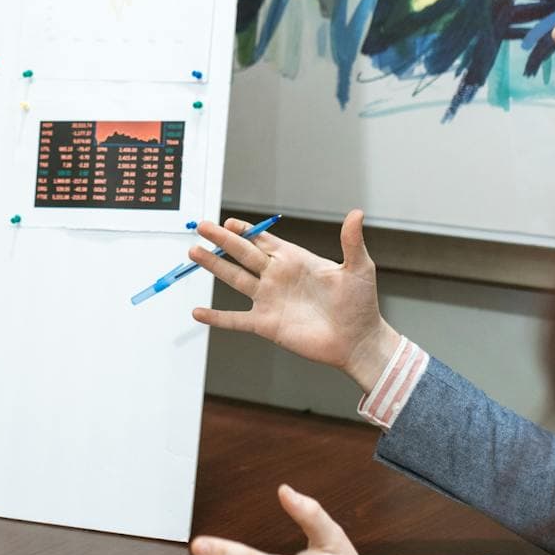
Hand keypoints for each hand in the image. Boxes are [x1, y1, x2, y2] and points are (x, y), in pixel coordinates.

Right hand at [188, 210, 400, 390]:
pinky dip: (216, 317)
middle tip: (202, 227)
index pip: (264, 239)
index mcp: (295, 260)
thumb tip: (356, 213)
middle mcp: (277, 277)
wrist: (358, 341)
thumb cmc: (361, 305)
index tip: (229, 221)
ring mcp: (269, 300)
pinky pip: (236, 319)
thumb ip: (351, 242)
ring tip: (194, 252)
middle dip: (222, 240)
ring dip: (214, 266)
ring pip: (234, 279)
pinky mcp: (266, 324)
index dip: (246, 230)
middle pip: (242, 254)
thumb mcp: (358, 268)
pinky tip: (198, 312)